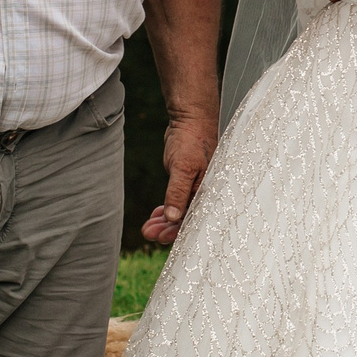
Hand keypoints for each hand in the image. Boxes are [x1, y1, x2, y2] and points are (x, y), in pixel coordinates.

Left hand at [142, 111, 218, 245]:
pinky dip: (166, 210)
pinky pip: (177, 201)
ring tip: (148, 228)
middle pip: (186, 219)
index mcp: (208, 190)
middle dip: (167, 229)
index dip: (176, 231)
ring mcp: (195, 187)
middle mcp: (203, 191)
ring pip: (180, 212)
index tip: (160, 237)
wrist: (191, 118)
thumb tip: (173, 216)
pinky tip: (155, 216)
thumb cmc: (193, 139)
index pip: (193, 219)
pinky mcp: (186, 181)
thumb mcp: (183, 166)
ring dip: (164, 221)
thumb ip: (177, 192)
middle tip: (149, 234)